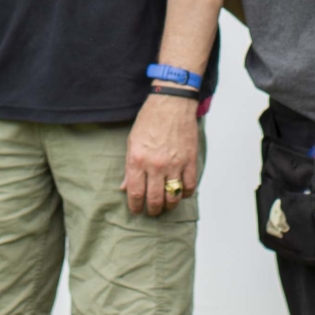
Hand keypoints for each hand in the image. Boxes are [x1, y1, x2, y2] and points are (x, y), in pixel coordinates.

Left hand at [125, 90, 199, 215]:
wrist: (171, 103)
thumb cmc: (150, 119)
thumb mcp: (132, 141)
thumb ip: (129, 167)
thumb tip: (125, 187)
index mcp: (137, 160)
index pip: (135, 193)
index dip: (135, 206)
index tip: (136, 210)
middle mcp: (155, 165)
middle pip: (154, 199)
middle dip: (152, 210)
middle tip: (152, 210)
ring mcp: (174, 164)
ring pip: (172, 196)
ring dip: (168, 205)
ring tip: (166, 204)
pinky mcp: (190, 161)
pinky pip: (189, 186)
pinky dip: (185, 193)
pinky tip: (180, 192)